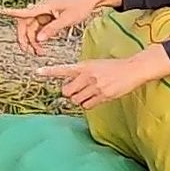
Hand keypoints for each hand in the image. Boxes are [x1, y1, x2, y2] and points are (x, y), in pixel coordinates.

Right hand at [2, 0, 119, 55]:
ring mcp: (46, 12)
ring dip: (34, 40)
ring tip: (40, 53)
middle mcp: (43, 8)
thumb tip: (39, 39)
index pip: (25, 11)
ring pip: (33, 28)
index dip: (12, 13)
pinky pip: (41, 27)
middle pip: (26, 24)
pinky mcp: (50, 15)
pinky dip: (41, 37)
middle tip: (29, 53)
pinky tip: (44, 46)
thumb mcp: (68, 19)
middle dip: (26, 39)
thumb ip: (53, 29)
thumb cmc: (82, 5)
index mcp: (45, 6)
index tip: (0, 11)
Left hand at [37, 47, 169, 107]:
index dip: (50, 71)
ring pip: (77, 100)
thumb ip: (83, 74)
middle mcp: (88, 75)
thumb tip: (71, 88)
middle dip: (70, 93)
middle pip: (67, 91)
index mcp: (85, 66)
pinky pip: (88, 105)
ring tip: (90, 93)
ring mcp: (95, 86)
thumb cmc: (114, 67)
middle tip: (77, 91)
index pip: (64, 69)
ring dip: (80, 100)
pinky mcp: (103, 95)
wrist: (132, 69)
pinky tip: (97, 97)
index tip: (37, 72)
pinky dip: (89, 104)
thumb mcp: (96, 65)